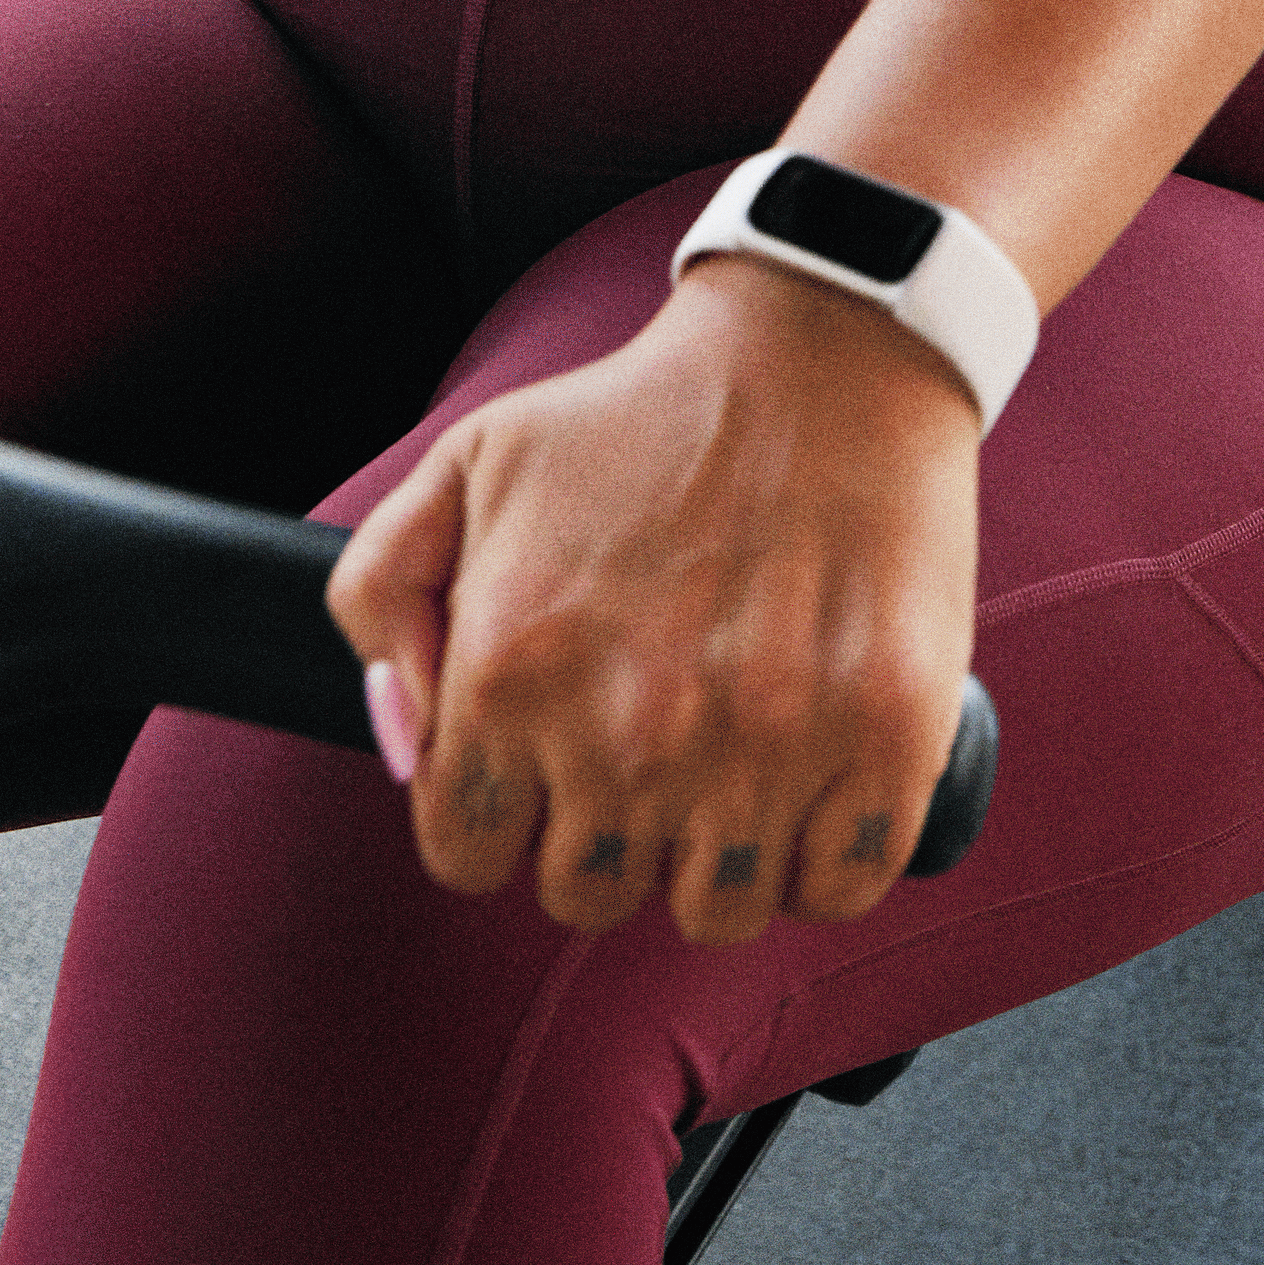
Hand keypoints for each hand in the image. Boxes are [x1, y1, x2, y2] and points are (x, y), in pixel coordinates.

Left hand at [323, 260, 983, 945]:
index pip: (468, 854)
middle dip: (602, 842)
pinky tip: (810, 788)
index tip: (546, 772)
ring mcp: (762, 752)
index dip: (503, 817)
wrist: (822, 352)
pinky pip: (835, 890)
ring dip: (712, 861)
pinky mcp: (882, 749)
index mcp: (512, 673)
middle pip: (587, 897)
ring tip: (731, 774)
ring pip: (713, 912)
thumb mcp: (466, 465)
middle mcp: (628, 734)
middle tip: (645, 760)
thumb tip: (403, 747)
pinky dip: (822, 860)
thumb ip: (381, 598)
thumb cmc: (642, 414)